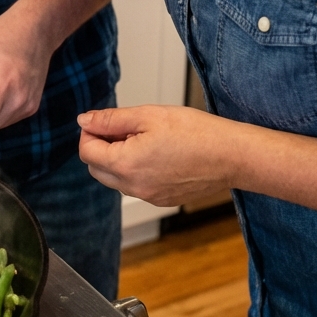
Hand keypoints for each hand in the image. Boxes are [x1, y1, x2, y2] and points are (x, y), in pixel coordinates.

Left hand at [78, 105, 238, 204]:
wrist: (232, 156)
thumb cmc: (195, 132)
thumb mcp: (147, 116)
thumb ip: (111, 119)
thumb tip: (84, 121)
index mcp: (126, 165)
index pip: (87, 152)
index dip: (90, 132)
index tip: (103, 120)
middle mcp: (134, 187)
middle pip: (97, 169)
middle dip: (101, 147)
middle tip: (122, 127)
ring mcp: (149, 197)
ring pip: (116, 179)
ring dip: (118, 159)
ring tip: (143, 137)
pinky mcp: (163, 200)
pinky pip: (137, 186)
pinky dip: (136, 170)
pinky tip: (156, 152)